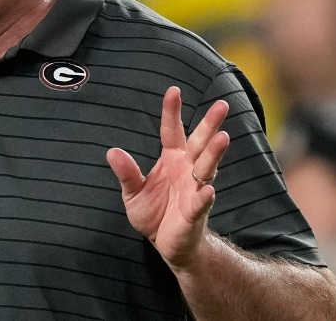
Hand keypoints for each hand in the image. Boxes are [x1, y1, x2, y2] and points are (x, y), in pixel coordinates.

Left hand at [107, 86, 230, 270]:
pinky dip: (204, 196)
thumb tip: (112, 152)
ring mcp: (194, 188)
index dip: (172, 112)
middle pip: (200, 142)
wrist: (166, 244)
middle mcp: (187, 169)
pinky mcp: (196, 212)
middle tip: (222, 104)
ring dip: (215, 153)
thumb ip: (126, 173)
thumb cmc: (153, 212)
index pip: (172, 131)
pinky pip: (201, 202)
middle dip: (210, 124)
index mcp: (172, 159)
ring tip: (223, 137)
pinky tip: (208, 190)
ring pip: (207, 167)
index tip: (174, 90)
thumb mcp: (132, 192)